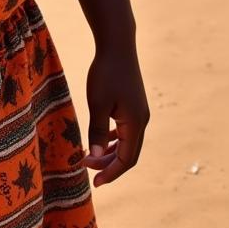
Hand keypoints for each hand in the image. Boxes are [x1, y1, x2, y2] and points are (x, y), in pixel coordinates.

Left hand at [82, 47, 148, 186]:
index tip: (95, 182)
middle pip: (128, 153)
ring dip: (110, 151)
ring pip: (127, 141)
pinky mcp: (134, 103)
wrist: (117, 45)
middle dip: (108, 164)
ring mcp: (139, 111)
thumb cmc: (106, 73)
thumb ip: (96, 130)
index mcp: (135, 124)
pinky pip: (125, 129)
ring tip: (90, 156)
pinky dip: (113, 137)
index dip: (111, 173)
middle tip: (87, 168)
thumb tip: (94, 157)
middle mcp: (141, 121)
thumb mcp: (97, 103)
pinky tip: (100, 137)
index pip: (126, 160)